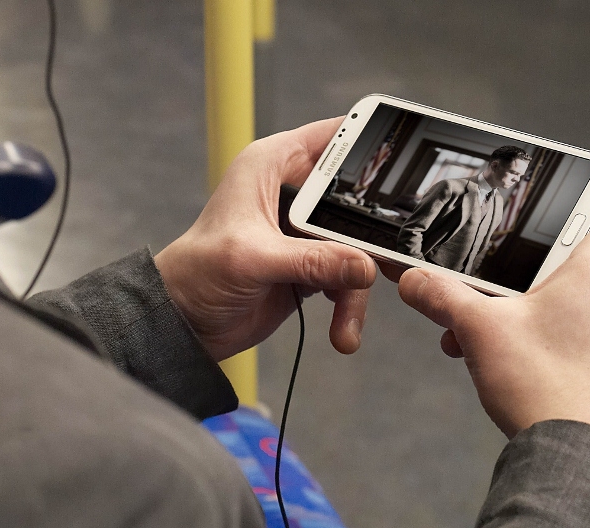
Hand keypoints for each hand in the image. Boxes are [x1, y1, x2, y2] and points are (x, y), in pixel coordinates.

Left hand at [155, 118, 376, 360]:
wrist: (183, 326)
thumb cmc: (195, 274)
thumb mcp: (253, 259)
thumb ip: (311, 260)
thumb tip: (362, 265)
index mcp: (272, 166)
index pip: (332, 138)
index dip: (369, 140)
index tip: (406, 158)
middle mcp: (293, 194)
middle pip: (357, 199)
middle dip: (374, 233)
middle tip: (390, 258)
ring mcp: (305, 234)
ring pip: (357, 248)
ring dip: (357, 287)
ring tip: (346, 318)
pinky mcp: (311, 267)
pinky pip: (348, 280)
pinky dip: (349, 305)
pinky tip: (342, 329)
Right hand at [398, 191, 589, 447]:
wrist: (576, 459)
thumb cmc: (545, 386)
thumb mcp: (479, 328)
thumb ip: (442, 295)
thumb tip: (412, 279)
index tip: (554, 207)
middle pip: (586, 252)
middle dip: (535, 265)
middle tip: (497, 280)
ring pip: (580, 295)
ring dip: (534, 303)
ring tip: (489, 327)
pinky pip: (587, 327)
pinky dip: (551, 330)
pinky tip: (507, 355)